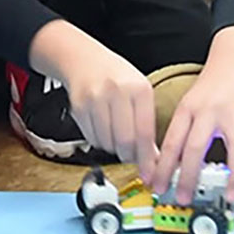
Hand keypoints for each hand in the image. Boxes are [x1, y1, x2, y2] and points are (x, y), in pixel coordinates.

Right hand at [30, 21, 157, 182]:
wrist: (84, 61)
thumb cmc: (118, 77)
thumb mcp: (140, 91)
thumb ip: (147, 122)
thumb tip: (155, 157)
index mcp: (139, 88)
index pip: (145, 131)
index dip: (148, 157)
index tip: (151, 173)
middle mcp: (117, 92)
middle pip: (125, 141)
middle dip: (130, 156)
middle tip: (133, 158)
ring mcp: (95, 100)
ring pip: (107, 143)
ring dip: (115, 150)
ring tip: (119, 139)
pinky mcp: (78, 108)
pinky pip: (92, 139)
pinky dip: (100, 142)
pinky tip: (105, 131)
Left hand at [150, 26, 233, 204]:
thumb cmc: (211, 84)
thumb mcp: (189, 103)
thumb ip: (182, 131)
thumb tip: (169, 167)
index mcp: (189, 109)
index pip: (171, 143)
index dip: (161, 169)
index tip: (156, 188)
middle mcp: (210, 111)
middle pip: (196, 148)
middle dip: (188, 178)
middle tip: (184, 199)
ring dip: (233, 178)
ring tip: (229, 198)